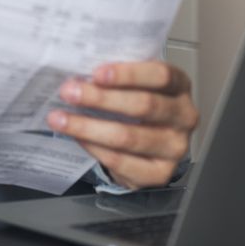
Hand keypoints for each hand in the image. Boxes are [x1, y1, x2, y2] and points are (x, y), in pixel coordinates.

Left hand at [46, 60, 198, 189]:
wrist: (148, 144)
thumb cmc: (138, 105)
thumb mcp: (133, 83)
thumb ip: (116, 76)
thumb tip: (77, 72)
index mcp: (180, 86)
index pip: (161, 75)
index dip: (128, 74)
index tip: (97, 73)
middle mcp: (184, 116)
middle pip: (144, 106)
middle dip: (101, 99)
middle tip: (69, 92)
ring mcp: (175, 147)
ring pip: (128, 137)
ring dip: (88, 126)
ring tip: (60, 118)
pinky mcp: (160, 173)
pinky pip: (121, 161)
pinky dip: (94, 147)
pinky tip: (77, 137)